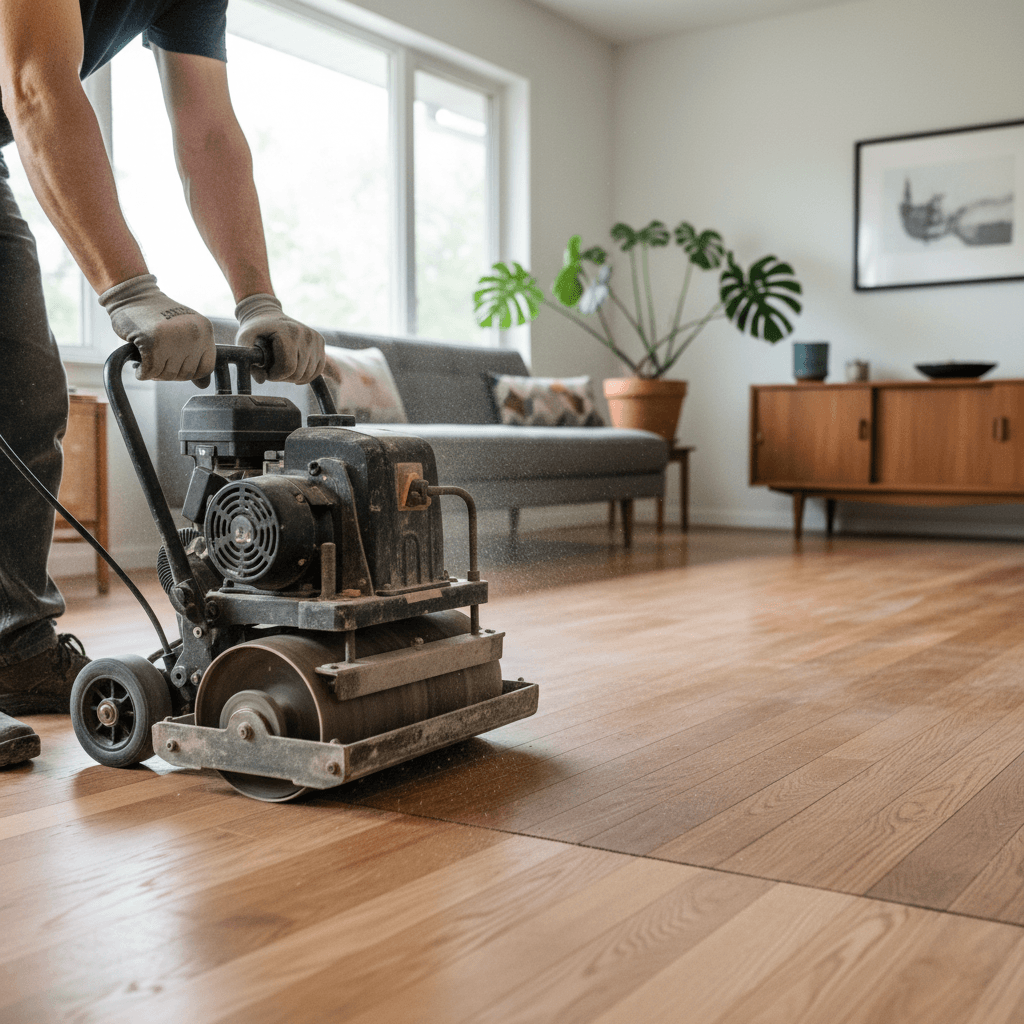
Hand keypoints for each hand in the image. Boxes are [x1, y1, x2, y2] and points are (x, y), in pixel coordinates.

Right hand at [99, 274, 214, 383]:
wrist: (133, 295)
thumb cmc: (158, 316)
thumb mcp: (185, 331)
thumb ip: (196, 356)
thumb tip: (204, 385)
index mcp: (205, 330)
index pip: (206, 368)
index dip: (190, 374)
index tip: (176, 367)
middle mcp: (193, 334)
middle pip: (186, 374)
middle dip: (170, 374)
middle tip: (157, 363)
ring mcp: (173, 338)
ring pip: (168, 374)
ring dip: (155, 374)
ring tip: (149, 361)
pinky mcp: (152, 342)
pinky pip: (150, 371)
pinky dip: (142, 373)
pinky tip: (139, 366)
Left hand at [233, 294, 325, 384]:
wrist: (267, 313)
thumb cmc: (255, 329)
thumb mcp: (244, 338)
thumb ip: (247, 359)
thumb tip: (261, 380)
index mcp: (289, 332)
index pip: (288, 367)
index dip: (275, 376)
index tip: (266, 371)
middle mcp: (306, 334)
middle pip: (299, 373)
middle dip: (283, 377)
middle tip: (272, 370)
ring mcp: (315, 338)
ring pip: (309, 374)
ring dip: (294, 377)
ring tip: (281, 368)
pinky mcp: (320, 341)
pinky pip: (318, 369)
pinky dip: (307, 375)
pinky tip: (295, 371)